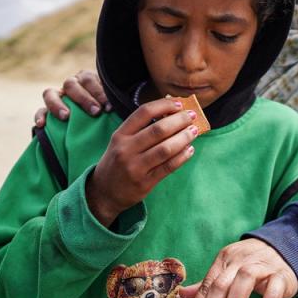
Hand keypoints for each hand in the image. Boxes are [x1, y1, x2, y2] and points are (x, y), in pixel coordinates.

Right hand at [35, 69, 107, 127]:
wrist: (95, 124)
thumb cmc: (106, 111)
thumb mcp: (111, 104)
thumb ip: (113, 102)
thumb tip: (122, 105)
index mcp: (86, 79)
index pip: (89, 79)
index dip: (99, 92)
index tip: (109, 107)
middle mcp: (70, 86)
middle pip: (71, 84)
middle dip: (83, 99)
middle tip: (95, 112)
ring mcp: (58, 97)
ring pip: (50, 93)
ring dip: (57, 104)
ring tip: (66, 116)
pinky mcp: (47, 111)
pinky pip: (40, 110)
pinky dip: (40, 116)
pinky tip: (42, 124)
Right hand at [86, 97, 198, 226]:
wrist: (103, 192)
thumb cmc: (116, 162)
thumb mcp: (120, 142)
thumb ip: (140, 129)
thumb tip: (171, 114)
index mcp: (120, 135)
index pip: (144, 112)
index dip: (164, 105)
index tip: (179, 104)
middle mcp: (126, 149)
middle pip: (158, 130)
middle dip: (179, 120)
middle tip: (192, 116)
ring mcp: (135, 167)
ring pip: (166, 149)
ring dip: (184, 137)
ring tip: (194, 131)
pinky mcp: (145, 183)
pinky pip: (168, 167)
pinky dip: (182, 157)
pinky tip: (190, 150)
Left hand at [186, 238, 297, 297]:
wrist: (285, 248)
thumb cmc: (252, 264)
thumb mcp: (229, 270)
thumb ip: (208, 285)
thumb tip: (182, 295)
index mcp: (224, 260)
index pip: (207, 285)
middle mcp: (240, 261)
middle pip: (221, 285)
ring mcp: (261, 265)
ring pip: (244, 280)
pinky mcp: (281, 274)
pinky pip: (274, 286)